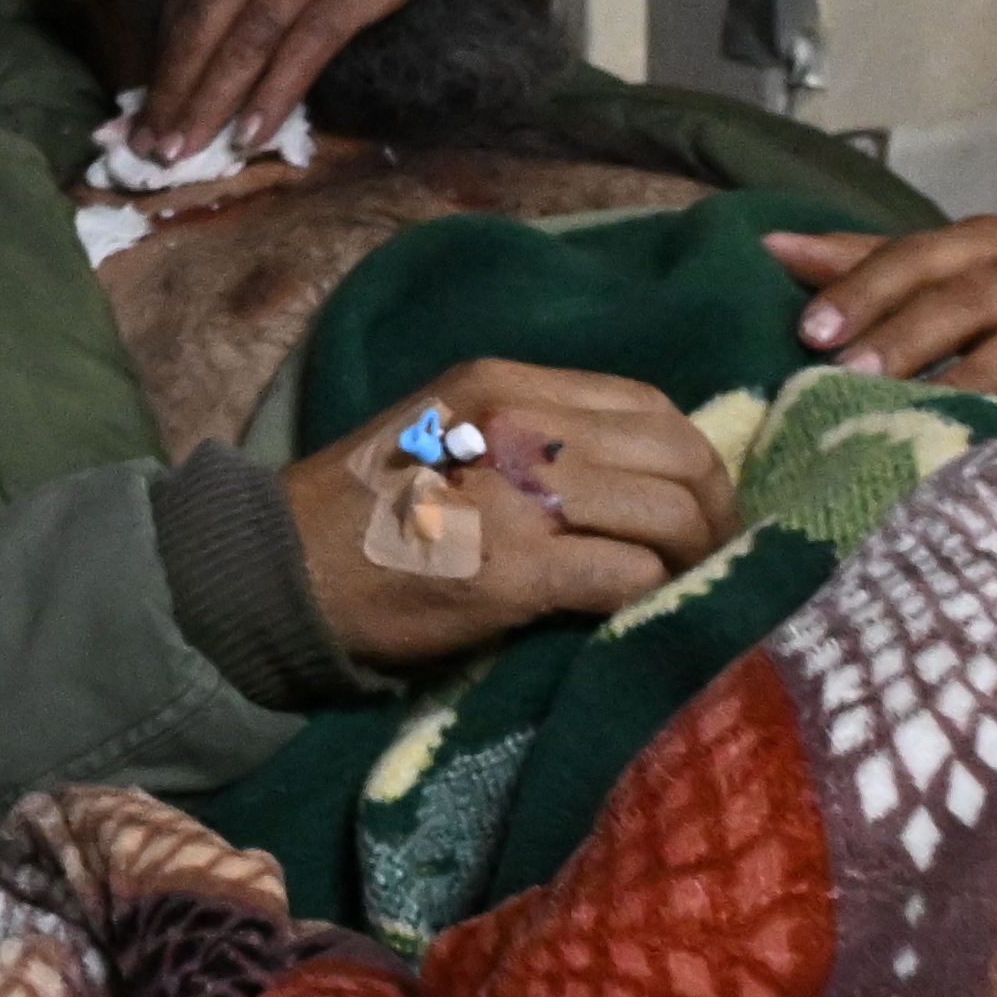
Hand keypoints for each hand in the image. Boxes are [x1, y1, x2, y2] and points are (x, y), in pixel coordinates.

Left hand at [126, 0, 481, 158]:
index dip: (159, 58)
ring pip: (239, 54)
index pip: (178, 3)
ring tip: (182, 152)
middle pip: (198, 37)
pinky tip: (251, 135)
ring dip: (207, 108)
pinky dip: (274, 98)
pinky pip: (300, 57)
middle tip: (146, 148)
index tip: (141, 101)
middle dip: (170, 97)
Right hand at [290, 359, 730, 669]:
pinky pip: (629, 575)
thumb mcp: (446, 431)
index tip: (701, 504)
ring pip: (669, 513)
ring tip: (690, 588)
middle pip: (676, 453)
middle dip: (716, 509)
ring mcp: (518, 494)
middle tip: (717, 555)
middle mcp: (518, 423)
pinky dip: (654, 598)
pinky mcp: (515, 569)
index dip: (693, 458)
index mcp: (502, 382)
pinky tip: (646, 614)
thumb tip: (633, 476)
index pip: (646, 403)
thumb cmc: (362, 511)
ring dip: (695, 559)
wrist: (278, 572)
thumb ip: (531, 435)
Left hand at [765, 224, 996, 395]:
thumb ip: (882, 262)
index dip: (866, 288)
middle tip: (844, 374)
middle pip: (969, 295)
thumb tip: (773, 251)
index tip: (809, 331)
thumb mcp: (979, 264)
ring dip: (972, 376)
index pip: (921, 256)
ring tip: (918, 412)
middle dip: (905, 334)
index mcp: (996, 245)